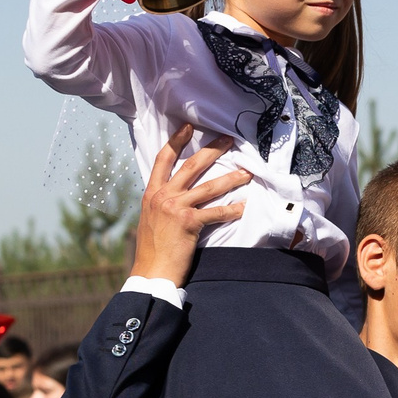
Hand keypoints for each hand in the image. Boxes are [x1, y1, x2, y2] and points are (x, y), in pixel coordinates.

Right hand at [133, 124, 248, 288]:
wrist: (151, 270)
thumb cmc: (153, 249)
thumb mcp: (151, 218)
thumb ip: (161, 202)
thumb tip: (173, 193)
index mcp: (152, 193)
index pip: (163, 159)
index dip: (177, 141)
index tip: (189, 127)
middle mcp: (163, 196)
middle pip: (191, 166)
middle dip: (212, 150)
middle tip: (229, 139)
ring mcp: (176, 208)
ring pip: (209, 187)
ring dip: (231, 179)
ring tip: (247, 173)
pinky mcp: (189, 223)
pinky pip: (216, 212)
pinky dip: (232, 210)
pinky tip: (244, 208)